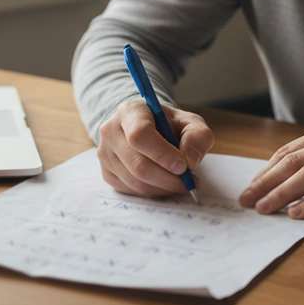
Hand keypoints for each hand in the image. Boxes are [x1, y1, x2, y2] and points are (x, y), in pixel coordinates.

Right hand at [97, 99, 214, 195]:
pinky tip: (165, 184)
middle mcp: (111, 131)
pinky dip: (153, 192)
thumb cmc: (168, 125)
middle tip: (189, 182)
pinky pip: (131, 190)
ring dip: (163, 188)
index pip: (140, 135)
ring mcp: (105, 153)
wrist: (147, 128)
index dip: (162, 154)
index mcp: (130, 112)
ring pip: (135, 181)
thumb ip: (198, 137)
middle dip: (168, 179)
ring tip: (181, 183)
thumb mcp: (189, 122)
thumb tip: (190, 161)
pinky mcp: (106, 172)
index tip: (183, 166)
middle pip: (138, 164)